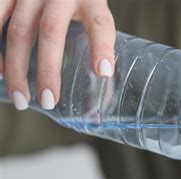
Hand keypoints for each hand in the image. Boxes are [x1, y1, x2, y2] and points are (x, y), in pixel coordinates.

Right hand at [0, 0, 115, 110]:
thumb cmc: (77, 0)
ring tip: (21, 99)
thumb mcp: (93, 12)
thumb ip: (96, 40)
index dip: (101, 47)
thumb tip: (103, 81)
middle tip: (49, 101)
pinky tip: (0, 72)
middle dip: (49, 70)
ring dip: (17, 69)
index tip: (104, 72)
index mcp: (90, 1)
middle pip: (52, 31)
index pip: (99, 24)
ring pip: (19, 31)